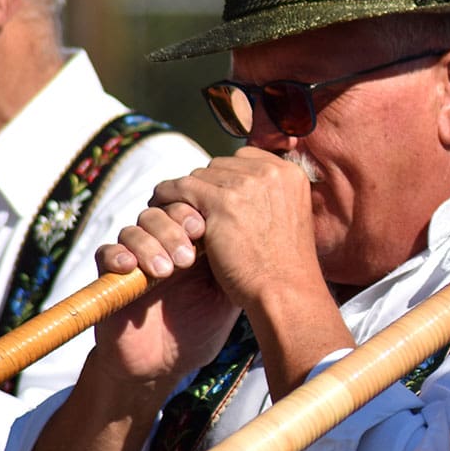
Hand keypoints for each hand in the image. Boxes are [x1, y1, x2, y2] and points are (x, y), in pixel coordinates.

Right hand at [89, 203, 237, 387]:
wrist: (163, 366)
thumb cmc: (199, 331)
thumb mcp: (227, 296)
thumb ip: (240, 266)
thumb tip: (269, 237)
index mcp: (194, 244)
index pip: (192, 208)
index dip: (196, 210)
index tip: (206, 228)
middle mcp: (164, 245)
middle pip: (163, 210)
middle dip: (175, 225)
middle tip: (188, 254)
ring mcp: (137, 259)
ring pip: (135, 228)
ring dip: (151, 243)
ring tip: (168, 269)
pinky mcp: (111, 278)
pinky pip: (106, 253)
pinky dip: (118, 255)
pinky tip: (131, 267)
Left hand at [145, 147, 323, 310]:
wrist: (285, 291)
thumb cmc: (284, 267)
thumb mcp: (288, 219)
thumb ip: (269, 197)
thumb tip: (238, 188)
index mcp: (290, 173)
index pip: (245, 159)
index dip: (228, 179)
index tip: (216, 198)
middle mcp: (271, 172)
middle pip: (221, 166)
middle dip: (207, 187)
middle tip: (193, 208)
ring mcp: (247, 184)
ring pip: (200, 175)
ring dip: (186, 193)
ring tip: (175, 211)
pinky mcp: (222, 201)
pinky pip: (181, 187)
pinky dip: (167, 197)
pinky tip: (160, 208)